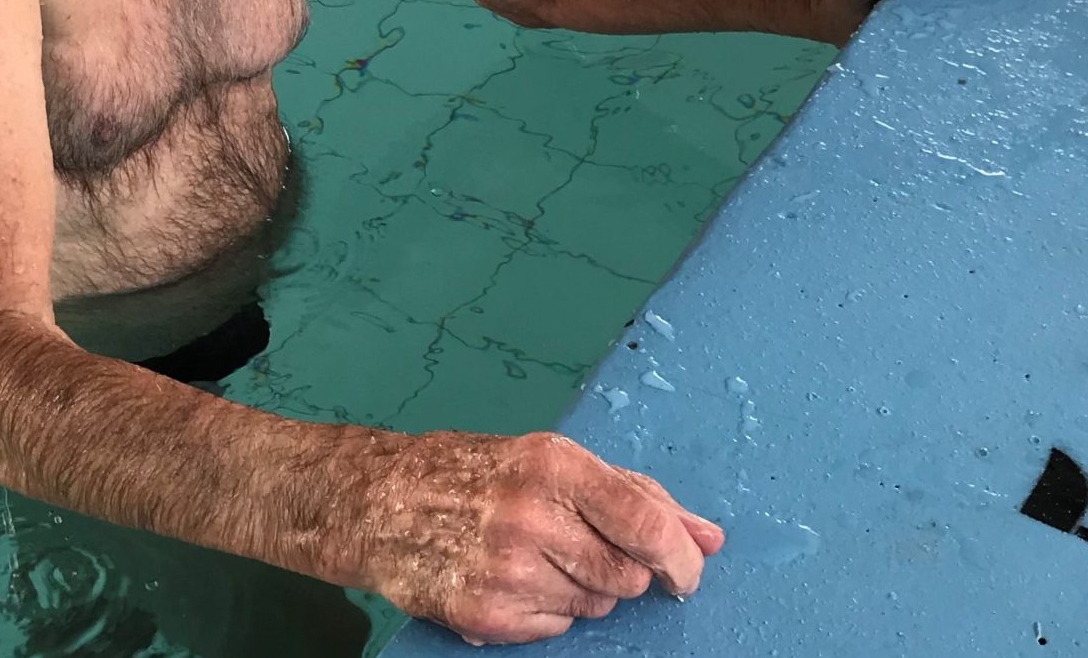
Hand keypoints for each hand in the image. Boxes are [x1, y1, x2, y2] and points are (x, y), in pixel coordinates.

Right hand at [359, 431, 723, 645]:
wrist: (377, 502)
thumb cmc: (472, 472)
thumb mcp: (552, 460)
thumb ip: (637, 494)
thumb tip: (709, 536)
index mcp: (553, 465)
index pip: (645, 523)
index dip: (681, 556)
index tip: (689, 570)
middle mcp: (530, 516)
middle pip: (627, 574)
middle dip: (621, 569)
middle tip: (579, 547)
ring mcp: (506, 570)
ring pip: (594, 603)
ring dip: (579, 587)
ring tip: (533, 555)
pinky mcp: (486, 615)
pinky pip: (556, 628)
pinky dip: (545, 610)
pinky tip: (510, 578)